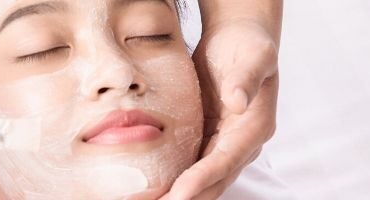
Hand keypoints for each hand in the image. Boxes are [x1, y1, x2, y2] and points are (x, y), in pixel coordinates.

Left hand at [162, 19, 279, 198]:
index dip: (203, 178)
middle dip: (189, 196)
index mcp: (255, 127)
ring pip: (202, 177)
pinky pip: (190, 164)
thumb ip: (244, 79)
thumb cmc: (248, 46)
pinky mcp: (207, 139)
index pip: (226, 160)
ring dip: (180, 193)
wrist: (238, 40)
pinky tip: (154, 187)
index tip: (180, 193)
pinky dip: (174, 178)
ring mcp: (223, 143)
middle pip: (214, 179)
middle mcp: (241, 142)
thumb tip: (238, 101)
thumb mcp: (252, 56)